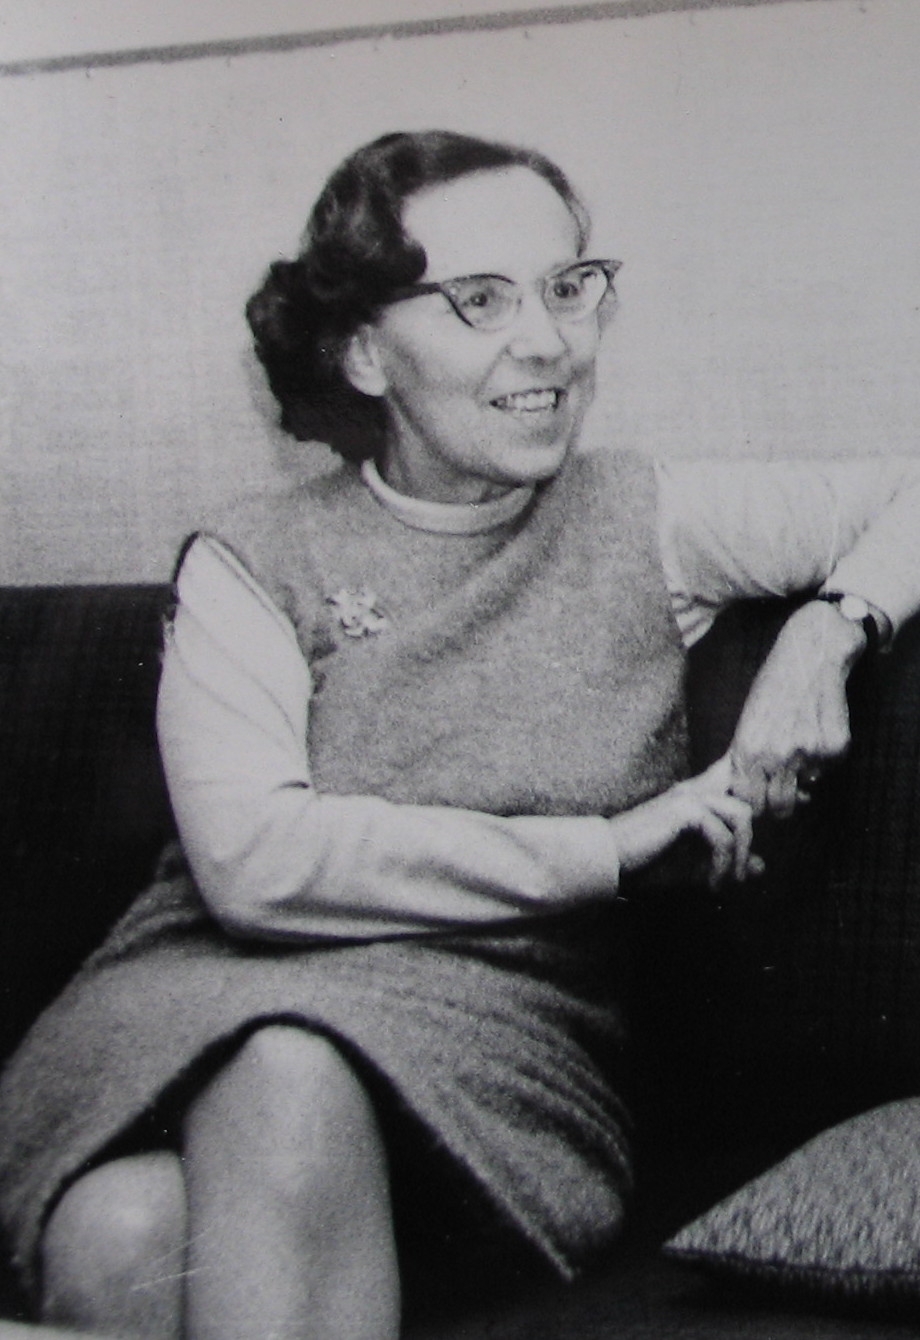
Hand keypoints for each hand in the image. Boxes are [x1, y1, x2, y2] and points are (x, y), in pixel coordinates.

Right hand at [610, 756, 761, 888]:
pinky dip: (722, 864)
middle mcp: (695, 792)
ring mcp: (690, 797)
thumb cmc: (645, 864)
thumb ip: (726, 864)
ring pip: (741, 816)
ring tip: (728, 880)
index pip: (737, 789)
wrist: (608, 862)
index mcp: (696, 799)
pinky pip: (722, 836)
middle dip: (750, 843)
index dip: (759, 807)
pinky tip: (710, 882)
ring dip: (740, 854)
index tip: (757, 843)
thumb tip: (761, 866)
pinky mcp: (684, 810)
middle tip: (740, 876)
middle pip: (747, 807)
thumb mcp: (694, 867)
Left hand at [728, 600, 864, 818]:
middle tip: (782, 789)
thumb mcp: (746, 720)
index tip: (760, 796)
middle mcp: (776, 755)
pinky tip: (816, 730)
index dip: (755, 803)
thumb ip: (741, 758)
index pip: (749, 802)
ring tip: (799, 746)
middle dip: (780, 804)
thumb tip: (736, 794)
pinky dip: (823, 758)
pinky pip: (827, 769)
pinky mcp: (835, 748)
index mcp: (747, 749)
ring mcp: (807, 753)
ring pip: (806, 789)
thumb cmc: (773, 688)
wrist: (809, 655)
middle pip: (779, 808)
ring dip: (803, 778)